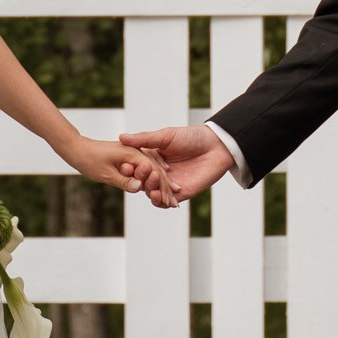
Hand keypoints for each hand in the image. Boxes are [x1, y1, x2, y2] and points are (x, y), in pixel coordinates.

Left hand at [63, 131, 169, 198]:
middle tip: (175, 203)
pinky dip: (153, 175)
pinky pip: (146, 166)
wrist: (78, 148)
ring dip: (162, 182)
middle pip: (156, 170)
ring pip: (153, 168)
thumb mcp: (106, 174)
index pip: (153, 171)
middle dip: (166, 186)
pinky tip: (158, 183)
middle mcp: (136, 151)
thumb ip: (123, 181)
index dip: (163, 187)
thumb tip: (139, 188)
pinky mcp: (130, 155)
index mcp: (132, 153)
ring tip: (172, 195)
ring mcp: (134, 152)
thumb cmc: (89, 161)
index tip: (170, 201)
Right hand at [117, 121, 234, 203]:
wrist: (216, 147)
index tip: (126, 167)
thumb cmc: (192, 137)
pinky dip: (160, 202)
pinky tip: (159, 197)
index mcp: (152, 158)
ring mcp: (168, 184)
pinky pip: (165, 202)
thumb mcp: (165, 136)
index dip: (130, 167)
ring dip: (150, 192)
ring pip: (152, 193)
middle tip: (144, 175)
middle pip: (143, 181)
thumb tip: (121, 137)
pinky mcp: (180, 194)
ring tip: (151, 188)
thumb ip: (144, 139)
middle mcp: (158, 172)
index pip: (136, 166)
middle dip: (141, 180)